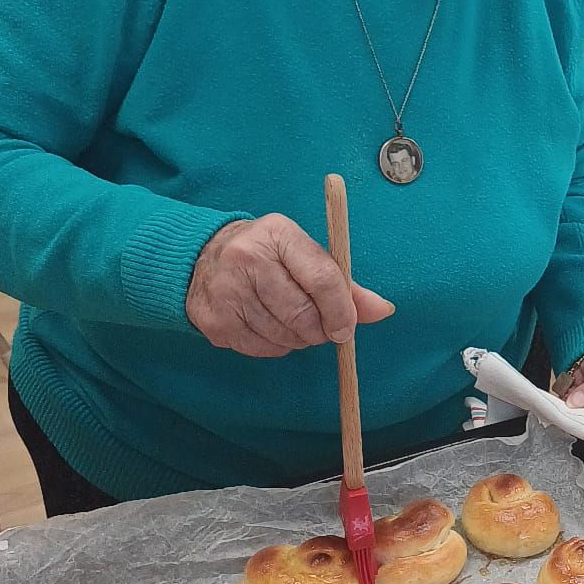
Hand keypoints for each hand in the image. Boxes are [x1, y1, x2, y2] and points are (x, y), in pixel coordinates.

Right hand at [186, 216, 393, 357]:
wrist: (201, 257)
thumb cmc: (268, 256)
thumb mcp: (304, 254)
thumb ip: (345, 284)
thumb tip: (382, 310)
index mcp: (277, 234)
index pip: (322, 278)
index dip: (341, 310)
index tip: (346, 327)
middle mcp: (246, 258)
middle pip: (302, 314)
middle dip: (320, 329)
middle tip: (321, 327)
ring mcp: (226, 291)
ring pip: (284, 336)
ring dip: (299, 338)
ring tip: (292, 321)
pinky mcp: (214, 321)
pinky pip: (263, 349)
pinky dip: (276, 346)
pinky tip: (270, 326)